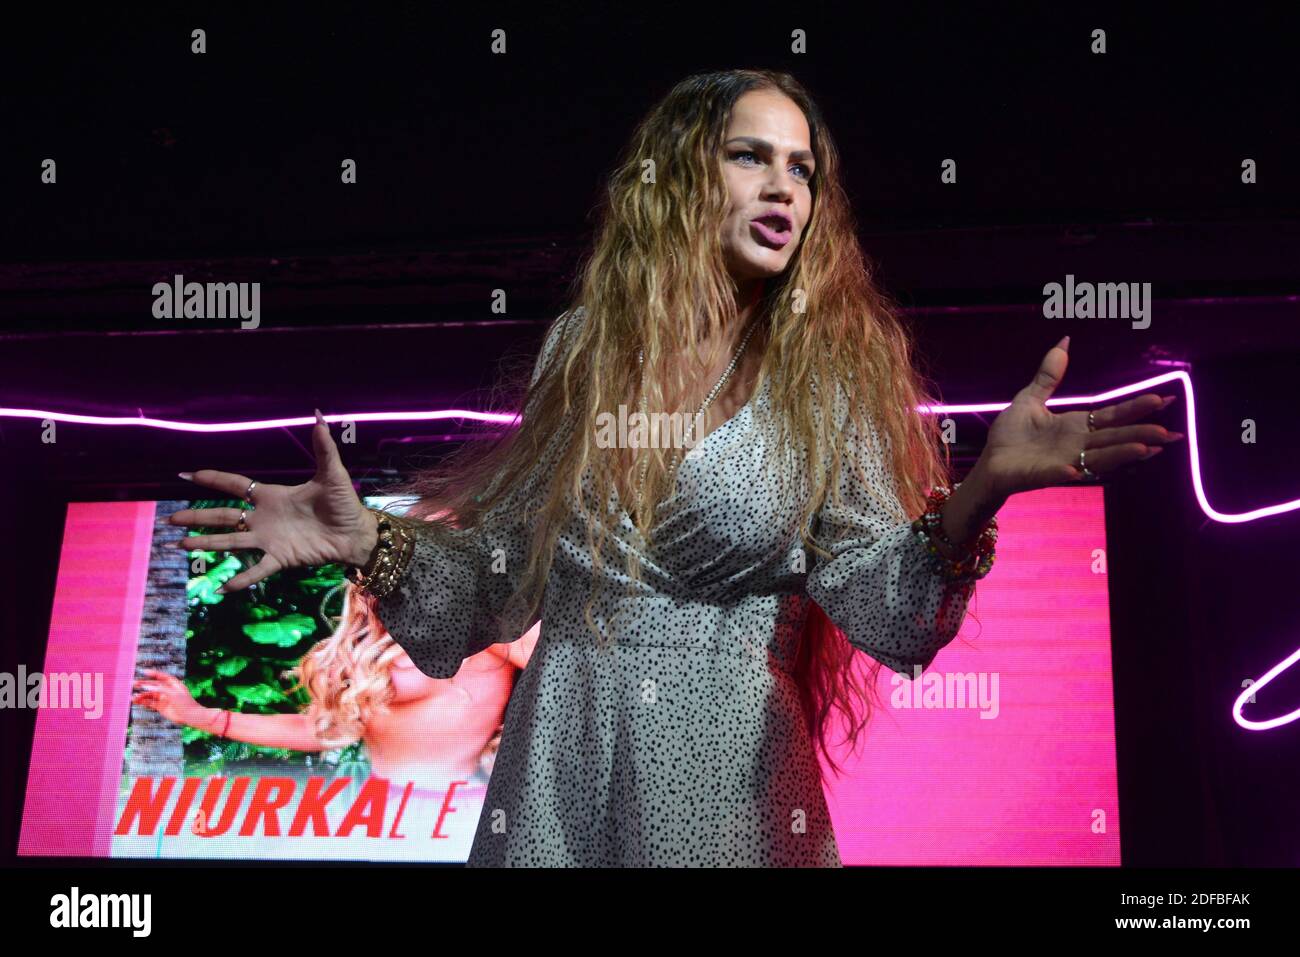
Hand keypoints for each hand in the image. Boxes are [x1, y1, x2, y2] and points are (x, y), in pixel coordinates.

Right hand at [131, 668, 211, 726]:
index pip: (162, 677)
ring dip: (142, 695)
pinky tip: (136, 701)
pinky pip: (150, 703)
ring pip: (150, 695)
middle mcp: (167, 690)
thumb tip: (146, 686)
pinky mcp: (161, 707)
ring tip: (133, 697)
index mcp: (173, 684)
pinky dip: (143, 702)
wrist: (190, 716)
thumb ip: (159, 689)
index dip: (153, 674)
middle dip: (144, 684)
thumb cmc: (184, 702)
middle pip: (154, 685)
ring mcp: (164, 699)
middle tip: (133, 684)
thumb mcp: (172, 693)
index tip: (144, 672)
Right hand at [167, 409, 378, 592]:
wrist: (356, 533)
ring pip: (231, 542)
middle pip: (223, 516)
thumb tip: (320, 415)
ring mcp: (270, 540)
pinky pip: (257, 570)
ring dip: (206, 544)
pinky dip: (241, 580)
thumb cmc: (344, 503)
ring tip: (181, 547)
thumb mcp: (332, 473)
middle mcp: (264, 518)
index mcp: (272, 496)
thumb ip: (323, 446)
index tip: (187, 475)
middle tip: (170, 521)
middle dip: (196, 518)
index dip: (213, 479)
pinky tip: (222, 590)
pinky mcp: (281, 558)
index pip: (236, 485)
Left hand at [976, 337, 1184, 497]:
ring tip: (1146, 449)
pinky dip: (1069, 472)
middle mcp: (1076, 444)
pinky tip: (1078, 469)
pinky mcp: (1043, 475)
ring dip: (1120, 454)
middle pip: (1114, 437)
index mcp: (1076, 425)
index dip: (1136, 408)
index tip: (1164, 399)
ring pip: (1098, 457)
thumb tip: (1064, 340)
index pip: (1112, 415)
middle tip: (1172, 433)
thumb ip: (1049, 375)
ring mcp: (1063, 461)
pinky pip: (1059, 473)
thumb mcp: (1030, 399)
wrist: (989, 462)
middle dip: (1141, 434)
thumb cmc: (1010, 435)